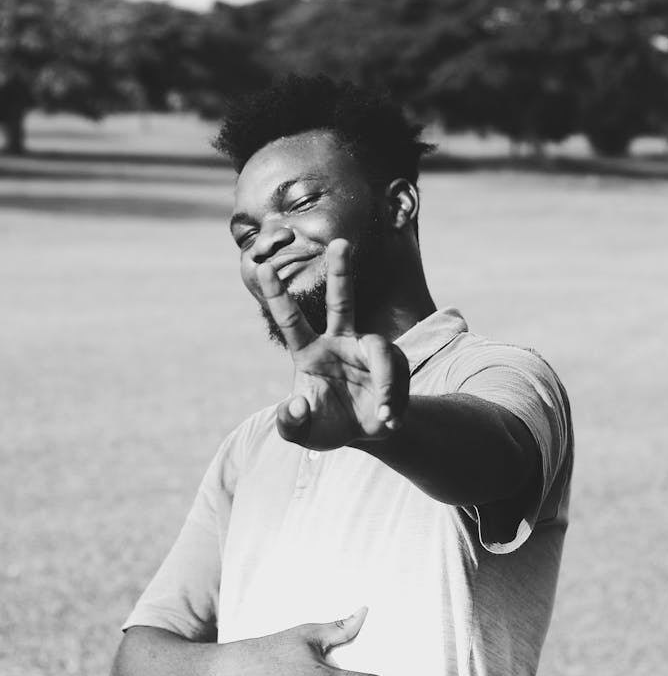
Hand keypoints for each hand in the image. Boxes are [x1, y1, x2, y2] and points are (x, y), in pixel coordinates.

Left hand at [257, 238, 409, 449]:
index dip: (278, 296)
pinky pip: (396, 374)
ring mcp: (367, 349)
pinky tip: (388, 421)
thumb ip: (291, 423)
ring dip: (386, 384)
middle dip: (341, 271)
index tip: (262, 268)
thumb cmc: (327, 426)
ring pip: (380, 351)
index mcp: (309, 352)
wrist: (365, 433)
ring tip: (384, 416)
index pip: (291, 321)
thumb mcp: (303, 434)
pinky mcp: (393, 361)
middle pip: (342, 301)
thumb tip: (295, 405)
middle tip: (338, 242)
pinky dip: (393, 400)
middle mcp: (339, 342)